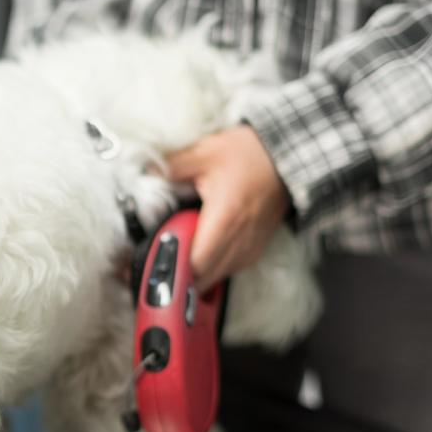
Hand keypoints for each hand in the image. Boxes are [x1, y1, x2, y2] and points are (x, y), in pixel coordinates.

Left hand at [164, 125, 290, 289]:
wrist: (288, 157)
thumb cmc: (249, 154)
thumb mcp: (205, 152)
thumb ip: (171, 167)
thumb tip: (144, 174)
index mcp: (224, 219)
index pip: (194, 263)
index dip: (171, 271)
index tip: (149, 268)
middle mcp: (239, 240)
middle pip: (204, 278)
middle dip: (178, 278)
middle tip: (154, 268)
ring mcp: (250, 247)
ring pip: (217, 277)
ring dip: (195, 276)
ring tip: (172, 263)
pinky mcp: (256, 248)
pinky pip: (230, 269)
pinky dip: (212, 269)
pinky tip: (198, 257)